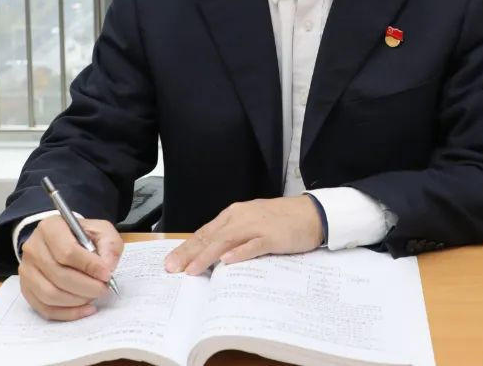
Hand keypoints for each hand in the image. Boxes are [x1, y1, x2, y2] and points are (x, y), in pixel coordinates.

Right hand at [18, 216, 122, 320]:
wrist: (61, 241)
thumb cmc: (82, 236)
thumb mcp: (100, 231)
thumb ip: (109, 244)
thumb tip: (107, 267)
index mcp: (50, 228)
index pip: (67, 251)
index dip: (89, 266)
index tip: (106, 274)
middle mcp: (33, 248)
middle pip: (58, 275)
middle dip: (86, 286)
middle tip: (103, 289)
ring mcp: (26, 270)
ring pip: (49, 294)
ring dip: (77, 301)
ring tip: (94, 296)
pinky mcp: (26, 289)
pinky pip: (45, 308)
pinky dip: (68, 313)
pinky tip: (85, 309)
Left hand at [164, 196, 323, 275]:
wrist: (311, 213)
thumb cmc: (281, 221)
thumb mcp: (252, 224)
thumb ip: (233, 236)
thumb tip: (213, 255)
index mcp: (234, 215)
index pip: (205, 232)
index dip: (187, 247)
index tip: (171, 262)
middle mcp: (241, 218)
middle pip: (210, 237)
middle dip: (189, 253)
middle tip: (172, 268)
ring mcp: (257, 226)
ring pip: (226, 241)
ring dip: (207, 256)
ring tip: (192, 270)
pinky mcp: (272, 236)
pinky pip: (253, 245)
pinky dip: (240, 253)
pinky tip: (227, 261)